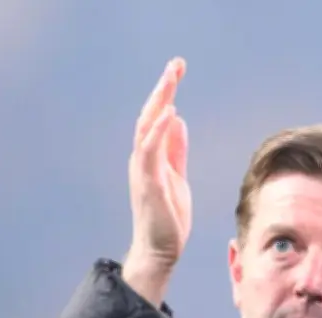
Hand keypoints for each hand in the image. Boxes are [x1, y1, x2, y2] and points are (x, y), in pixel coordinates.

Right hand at [127, 57, 191, 269]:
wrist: (161, 248)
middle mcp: (143, 158)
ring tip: (171, 78)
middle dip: (163, 88)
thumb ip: (176, 149)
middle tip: (177, 64)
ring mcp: (143, 169)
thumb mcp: (177, 176)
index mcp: (151, 156)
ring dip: (159, 101)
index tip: (177, 69)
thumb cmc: (168, 216)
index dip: (166, 92)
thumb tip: (178, 121)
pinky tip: (170, 113)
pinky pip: (149, 150)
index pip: (157, 117)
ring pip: (146, 126)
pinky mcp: (147, 182)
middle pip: (150, 114)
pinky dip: (157, 130)